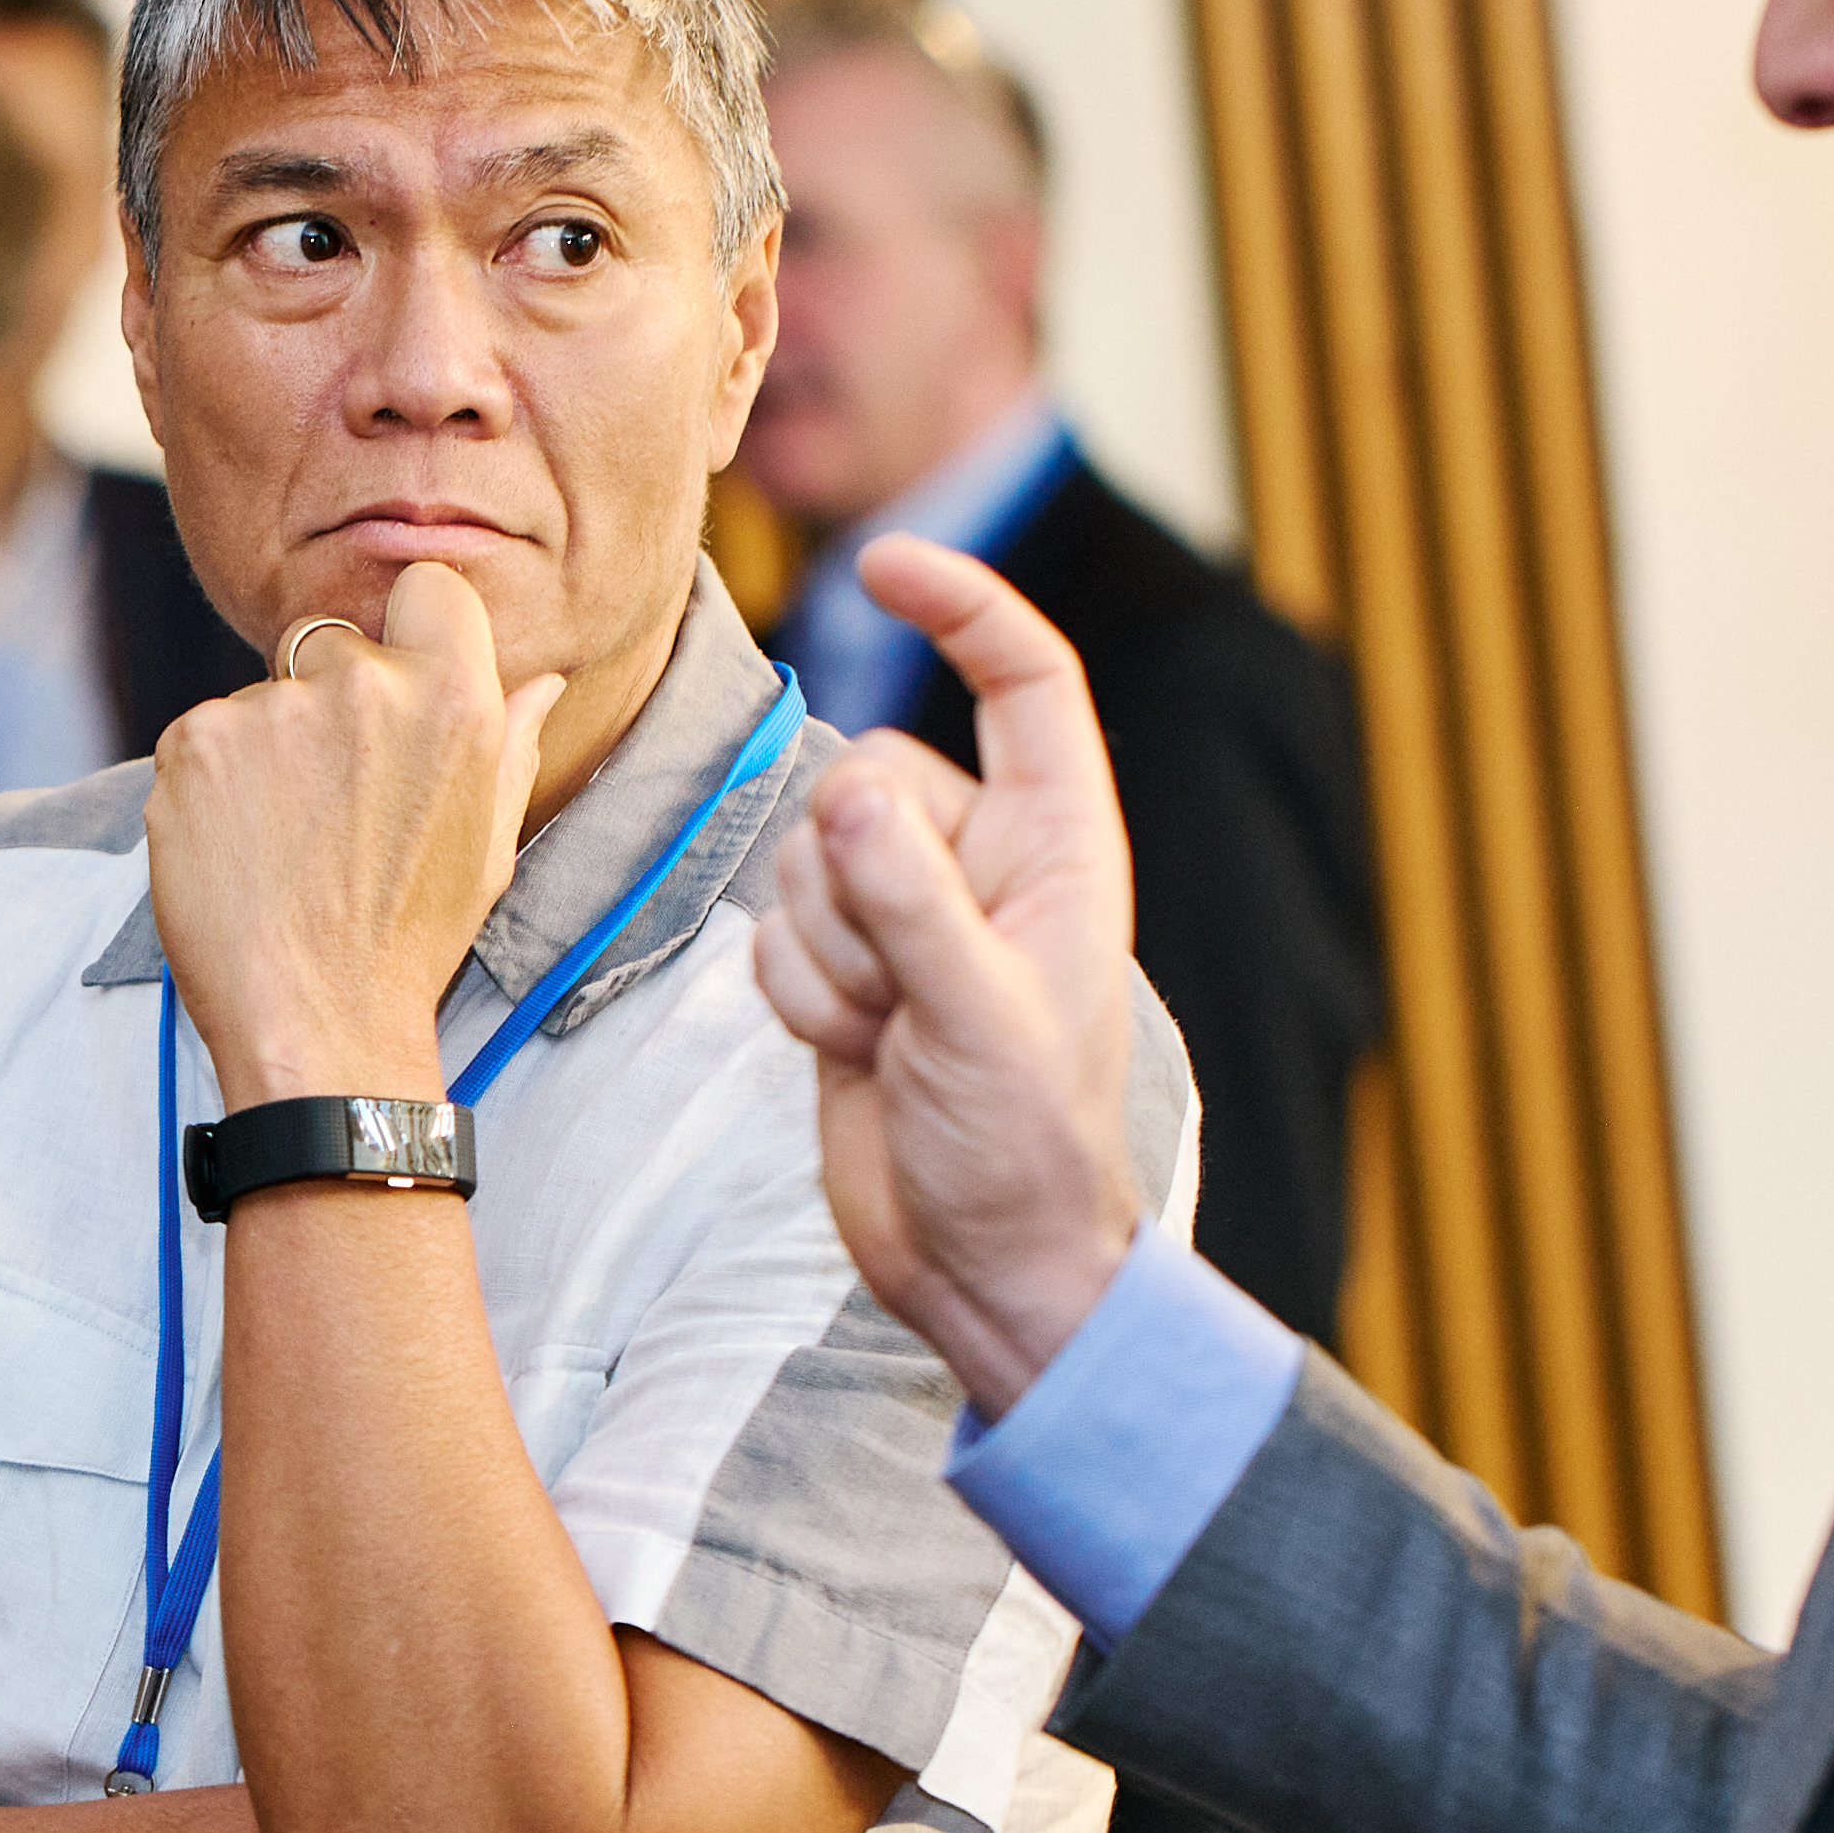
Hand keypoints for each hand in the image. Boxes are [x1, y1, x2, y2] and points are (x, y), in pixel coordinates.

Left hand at [145, 559, 567, 1103]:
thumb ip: (510, 743)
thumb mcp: (487, 843)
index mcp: (455, 699)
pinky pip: (203, 735)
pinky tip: (238, 847)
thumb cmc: (409, 939)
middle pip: (336, 644)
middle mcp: (365, 686)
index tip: (397, 686)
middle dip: (330, 706)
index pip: (428, 586)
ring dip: (267, 751)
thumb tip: (541, 681)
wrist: (313, 1020)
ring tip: (284, 843)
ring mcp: (272, 709)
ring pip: (264, 697)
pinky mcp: (194, 739)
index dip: (411, 629)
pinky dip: (212, 782)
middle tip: (333, 807)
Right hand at [751, 536, 1148, 1405]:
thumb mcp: (978, 1020)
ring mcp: (909, 917)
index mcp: (1059, 849)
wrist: (981, 1268)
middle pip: (873, 773)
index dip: (963, 608)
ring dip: (822, 947)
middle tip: (902, 981)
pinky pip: (773, 924)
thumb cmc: (1024, 1153)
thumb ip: (913, 901)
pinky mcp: (845, 969)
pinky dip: (793, 986)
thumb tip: (847, 793)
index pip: (1022, 683)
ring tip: (882, 1031)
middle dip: (855, 873)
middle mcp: (984, 865)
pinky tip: (848, 1049)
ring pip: (808, 852)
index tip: (883, 564)